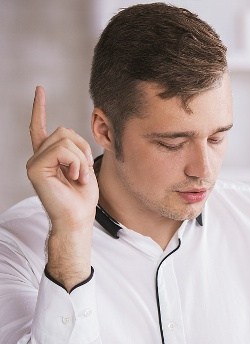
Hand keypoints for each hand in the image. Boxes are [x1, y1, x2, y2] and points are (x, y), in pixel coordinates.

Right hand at [27, 86, 97, 289]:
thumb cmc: (82, 197)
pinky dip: (75, 163)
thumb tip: (68, 132)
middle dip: (82, 149)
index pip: (40, 127)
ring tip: (77, 177)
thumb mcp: (84, 166)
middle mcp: (38, 156)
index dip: (38, 108)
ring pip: (65, 140)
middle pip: (64, 131)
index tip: (39, 90)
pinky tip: (73, 177)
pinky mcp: (35, 168)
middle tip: (82, 172)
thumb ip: (75, 148)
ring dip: (80, 159)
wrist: (78, 218)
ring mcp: (34, 161)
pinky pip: (61, 151)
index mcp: (49, 156)